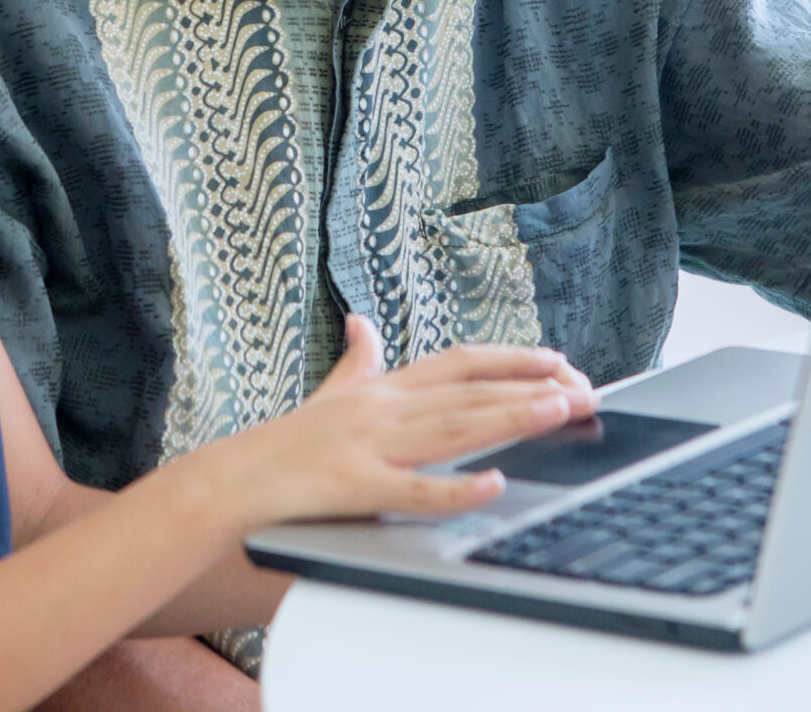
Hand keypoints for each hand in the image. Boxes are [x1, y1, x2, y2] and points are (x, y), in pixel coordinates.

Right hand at [173, 315, 596, 534]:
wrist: (225, 483)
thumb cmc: (279, 448)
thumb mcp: (325, 396)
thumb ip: (354, 362)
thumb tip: (362, 323)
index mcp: (379, 390)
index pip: (457, 362)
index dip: (509, 358)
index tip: (557, 360)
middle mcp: (380, 409)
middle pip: (468, 390)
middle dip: (531, 386)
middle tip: (585, 387)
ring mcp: (367, 445)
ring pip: (453, 427)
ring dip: (512, 418)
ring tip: (561, 411)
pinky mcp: (354, 487)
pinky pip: (413, 488)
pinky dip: (455, 487)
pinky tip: (494, 483)